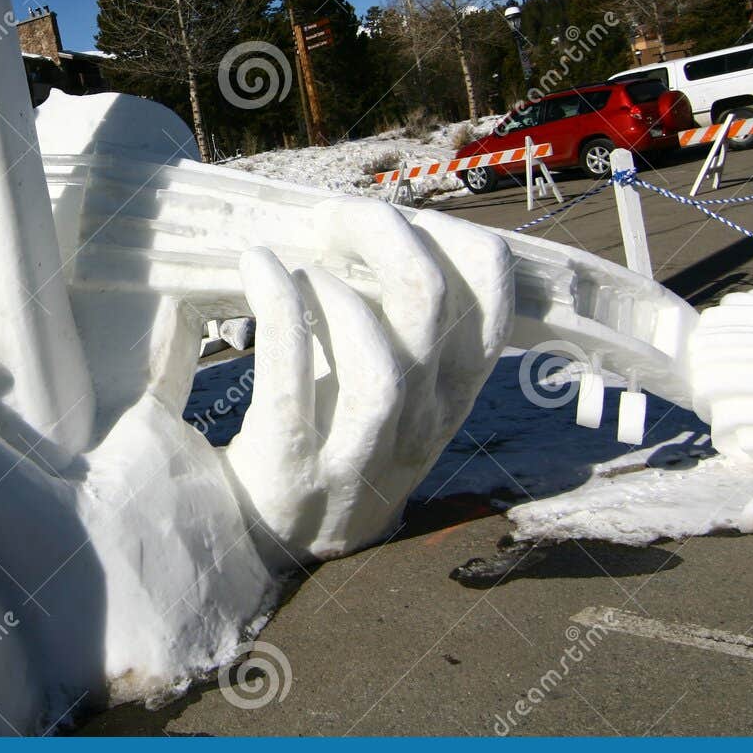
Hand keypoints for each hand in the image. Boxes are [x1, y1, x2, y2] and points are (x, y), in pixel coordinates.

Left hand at [224, 197, 513, 560]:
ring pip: (379, 364)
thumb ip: (403, 322)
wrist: (266, 538)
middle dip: (388, 239)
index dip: (455, 241)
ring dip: (335, 294)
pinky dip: (279, 310)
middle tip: (338, 215)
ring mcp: (357, 460)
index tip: (405, 215)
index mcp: (449, 400)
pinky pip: (290, 383)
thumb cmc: (328, 435)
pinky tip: (260, 268)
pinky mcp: (291, 470)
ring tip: (299, 266)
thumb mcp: (392, 388)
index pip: (492, 307)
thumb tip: (386, 224)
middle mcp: (417, 429)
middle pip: (431, 312)